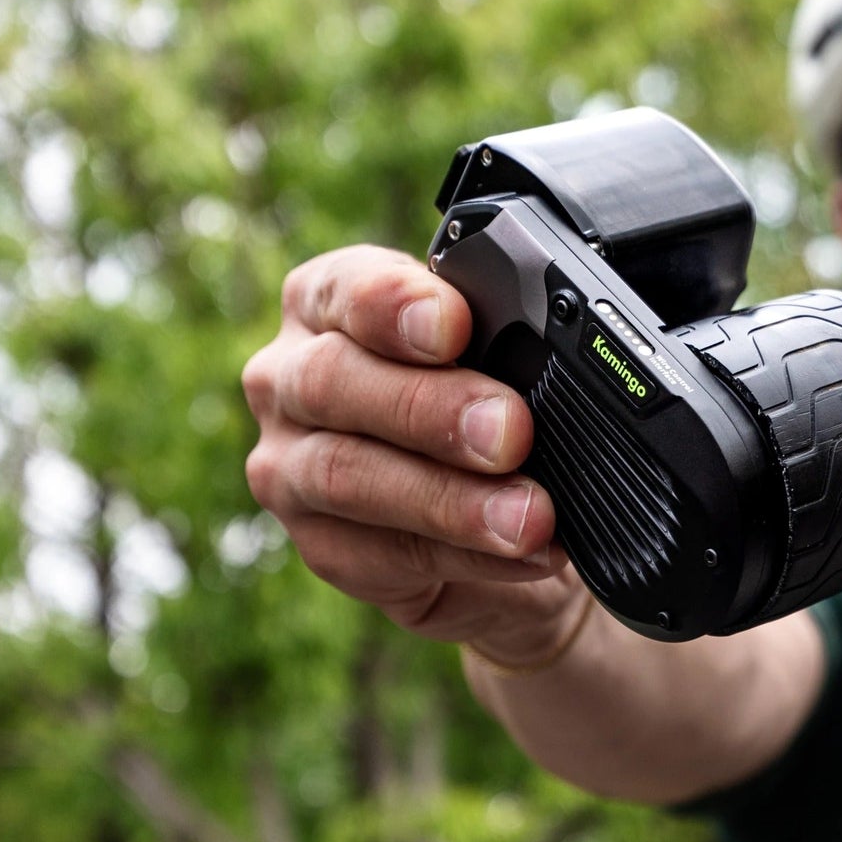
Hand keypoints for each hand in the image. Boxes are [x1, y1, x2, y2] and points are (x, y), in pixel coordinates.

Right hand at [241, 245, 580, 659]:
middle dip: (431, 407)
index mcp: (328, 303)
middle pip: (333, 381)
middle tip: (511, 431)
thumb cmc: (488, 408)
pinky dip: (467, 554)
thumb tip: (552, 357)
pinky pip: (385, 554)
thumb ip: (503, 347)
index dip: (396, 304)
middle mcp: (290, 379)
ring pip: (349, 476)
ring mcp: (290, 467)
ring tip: (530, 515)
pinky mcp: (321, 547)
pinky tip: (524, 554)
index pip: (344, 288)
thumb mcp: (498, 359)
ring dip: (451, 498)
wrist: (496, 518)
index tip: (456, 324)